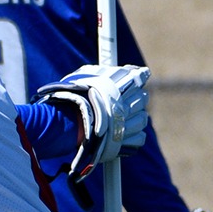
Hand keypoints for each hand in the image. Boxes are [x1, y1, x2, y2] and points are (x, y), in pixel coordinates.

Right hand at [34, 64, 149, 179]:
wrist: (69, 125)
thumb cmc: (72, 99)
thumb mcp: (82, 79)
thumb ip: (99, 73)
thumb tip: (110, 70)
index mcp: (118, 88)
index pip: (138, 78)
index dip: (140, 76)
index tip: (141, 74)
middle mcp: (126, 105)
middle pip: (142, 98)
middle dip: (138, 97)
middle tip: (130, 98)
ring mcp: (126, 124)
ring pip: (142, 118)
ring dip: (137, 117)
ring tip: (126, 118)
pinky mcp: (124, 141)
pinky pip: (139, 138)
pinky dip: (134, 136)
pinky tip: (124, 133)